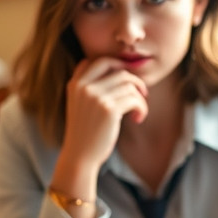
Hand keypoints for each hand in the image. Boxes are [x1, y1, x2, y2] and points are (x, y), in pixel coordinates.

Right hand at [48, 58, 148, 210]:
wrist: (79, 156)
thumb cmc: (85, 131)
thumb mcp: (80, 104)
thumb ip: (90, 86)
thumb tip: (121, 70)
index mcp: (75, 83)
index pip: (98, 60)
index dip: (116, 66)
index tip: (125, 82)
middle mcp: (84, 87)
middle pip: (117, 68)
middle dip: (133, 78)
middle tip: (141, 92)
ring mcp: (95, 97)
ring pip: (129, 83)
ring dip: (140, 97)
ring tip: (137, 111)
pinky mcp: (109, 110)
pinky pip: (135, 99)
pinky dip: (142, 108)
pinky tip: (137, 118)